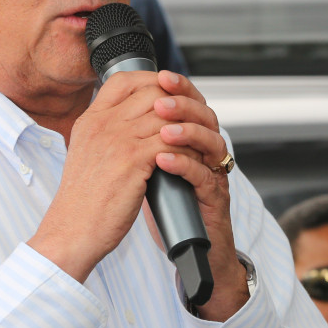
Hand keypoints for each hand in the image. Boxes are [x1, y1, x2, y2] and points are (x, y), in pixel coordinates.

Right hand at [28, 70, 173, 282]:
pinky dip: (186, 149)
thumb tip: (134, 125)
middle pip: (151, 93)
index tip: (166, 95)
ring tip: (196, 142)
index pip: (123, 80)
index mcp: (90, 120)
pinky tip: (191, 159)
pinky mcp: (133, 160)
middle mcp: (102, 124)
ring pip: (167, 117)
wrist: (72, 230)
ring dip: (187, 128)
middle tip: (190, 120)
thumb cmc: (82, 202)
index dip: (150, 81)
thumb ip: (105, 135)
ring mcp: (117, 139)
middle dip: (178, 104)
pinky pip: (172, 142)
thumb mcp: (86, 156)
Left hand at [150, 71, 248, 321]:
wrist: (188, 250)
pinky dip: (184, 165)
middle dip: (184, 103)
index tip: (160, 77)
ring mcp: (214, 175)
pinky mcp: (214, 199)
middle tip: (161, 101)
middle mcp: (207, 152)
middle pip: (206, 115)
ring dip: (187, 132)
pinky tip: (164, 160)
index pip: (190, 103)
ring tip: (164, 130)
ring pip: (212, 142)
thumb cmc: (167, 207)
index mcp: (192, 140)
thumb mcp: (148, 165)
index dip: (179, 87)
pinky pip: (204, 176)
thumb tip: (113, 110)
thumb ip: (140, 139)